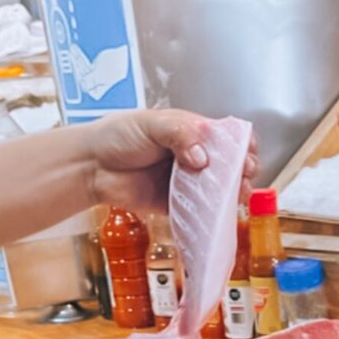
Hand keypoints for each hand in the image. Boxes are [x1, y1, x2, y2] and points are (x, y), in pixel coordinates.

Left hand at [81, 109, 259, 212]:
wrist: (92, 166)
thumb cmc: (118, 136)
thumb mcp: (152, 123)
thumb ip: (180, 134)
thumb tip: (201, 158)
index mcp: (193, 134)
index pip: (227, 138)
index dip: (242, 145)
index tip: (247, 152)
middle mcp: (195, 159)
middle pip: (230, 167)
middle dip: (243, 171)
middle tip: (243, 175)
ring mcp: (188, 184)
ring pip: (221, 191)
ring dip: (233, 194)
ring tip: (237, 195)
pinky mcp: (178, 207)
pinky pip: (201, 213)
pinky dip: (213, 215)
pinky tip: (220, 214)